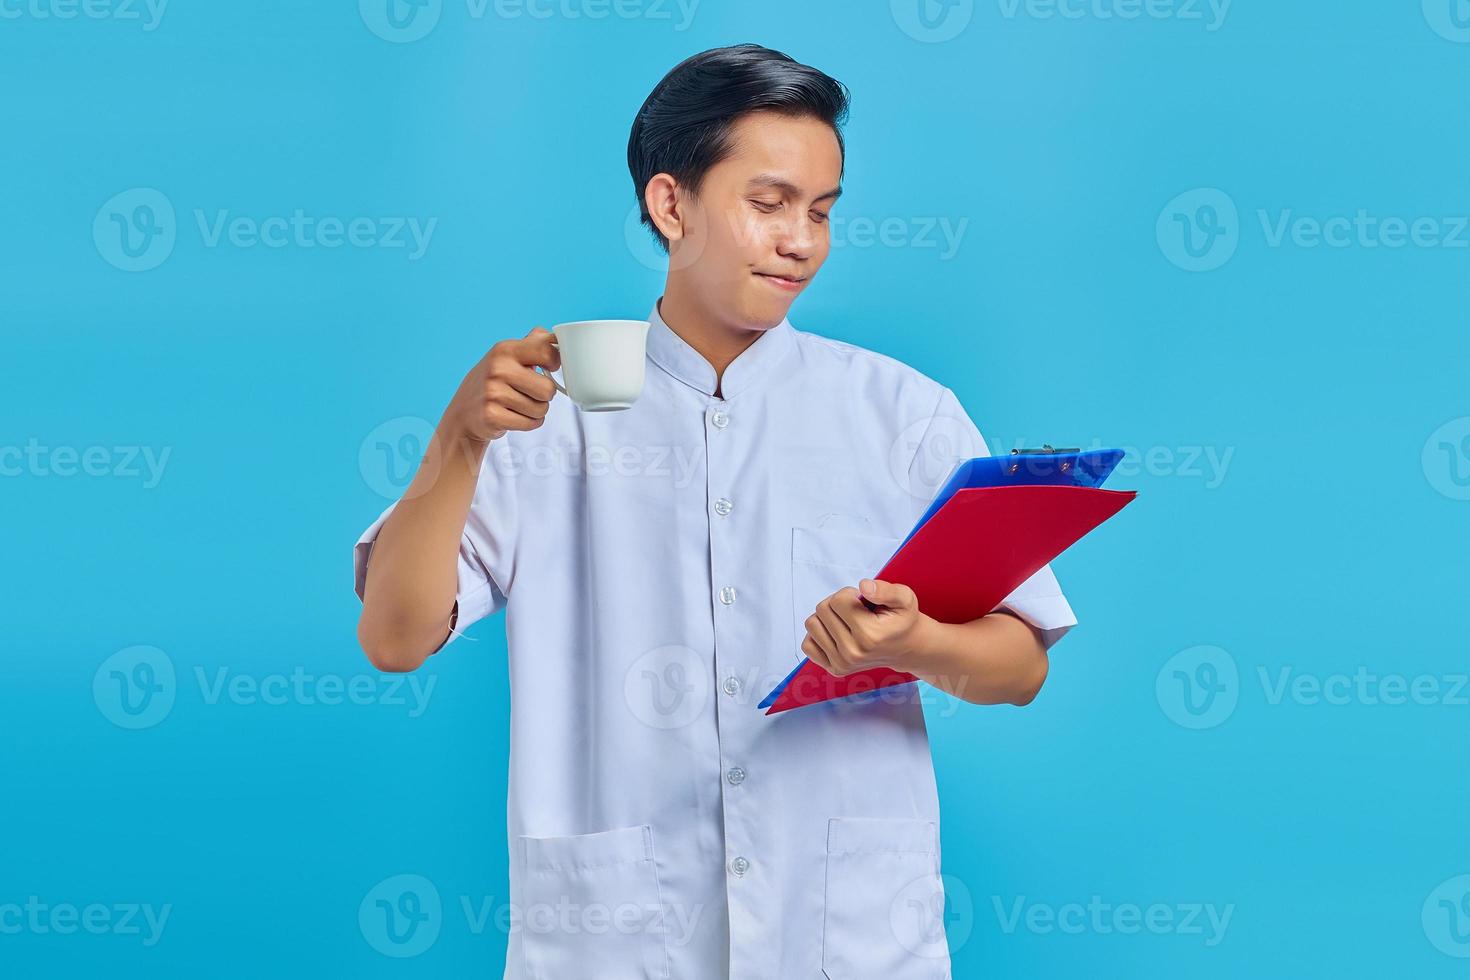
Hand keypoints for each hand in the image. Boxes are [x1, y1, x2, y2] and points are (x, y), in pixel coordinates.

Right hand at [447, 326, 560, 444]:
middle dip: (545, 395)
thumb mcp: (507, 356)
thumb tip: (556, 336)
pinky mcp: (492, 416)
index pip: (547, 351)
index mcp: (505, 349)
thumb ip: (533, 343)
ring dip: (537, 410)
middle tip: (531, 393)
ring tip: (520, 405)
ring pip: (541, 409)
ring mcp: (493, 393)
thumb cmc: (493, 381)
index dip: (555, 362)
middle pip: (548, 389)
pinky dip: (529, 423)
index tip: (550, 367)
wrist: (464, 411)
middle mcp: (498, 369)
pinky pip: (531, 423)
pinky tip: (515, 416)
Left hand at [800, 578, 934, 676]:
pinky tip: (837, 632)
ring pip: (812, 624)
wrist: (906, 647)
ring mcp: (842, 663)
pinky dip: (819, 634)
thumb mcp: (904, 598)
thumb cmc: (901, 620)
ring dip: (827, 617)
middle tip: (857, 611)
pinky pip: (808, 644)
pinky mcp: (835, 669)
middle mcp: (853, 653)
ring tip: (847, 621)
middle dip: (838, 603)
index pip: (837, 600)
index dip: (849, 593)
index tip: (863, 601)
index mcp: (870, 636)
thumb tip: (863, 586)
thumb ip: (886, 590)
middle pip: (822, 610)